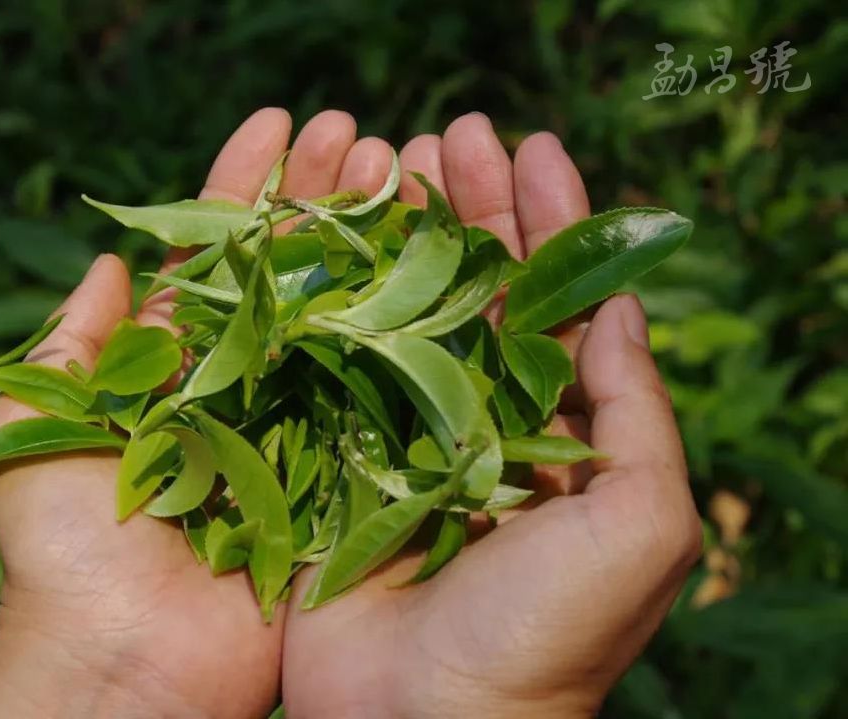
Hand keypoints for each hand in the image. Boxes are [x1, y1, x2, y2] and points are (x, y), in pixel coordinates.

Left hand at [0, 108, 398, 717]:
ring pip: (343, 323)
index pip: (216, 257)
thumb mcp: (30, 434)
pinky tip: (439, 273)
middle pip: (291, 277)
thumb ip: (66, 348)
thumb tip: (105, 263)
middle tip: (362, 134)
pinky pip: (379, 403)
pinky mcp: (343, 483)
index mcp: (176, 370)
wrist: (122, 668)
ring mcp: (300, 431)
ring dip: (373, 247)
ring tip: (403, 172)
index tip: (280, 123)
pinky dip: (408, 340)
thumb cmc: (65, 556)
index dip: (245, 188)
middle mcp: (245, 390)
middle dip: (322, 201)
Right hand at [281, 114, 702, 717]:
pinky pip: (339, 360)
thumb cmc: (547, 633)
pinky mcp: (341, 455)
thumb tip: (621, 308)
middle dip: (475, 209)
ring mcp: (409, 434)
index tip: (535, 148)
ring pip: (408, 310)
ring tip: (394, 155)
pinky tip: (330, 236)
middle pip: (482, 291)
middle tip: (455, 131)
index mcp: (563, 432)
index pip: (561, 303)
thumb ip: (637, 413)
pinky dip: (337, 296)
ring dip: (405, 233)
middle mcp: (486, 422)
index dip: (554, 222)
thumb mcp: (641, 526)